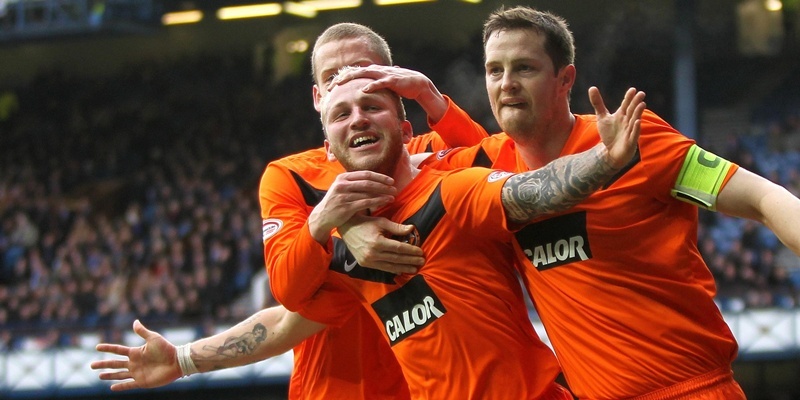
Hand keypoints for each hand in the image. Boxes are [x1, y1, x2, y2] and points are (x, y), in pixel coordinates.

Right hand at [91, 320, 181, 390]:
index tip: (97, 347)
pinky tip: (112, 388)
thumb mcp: (153, 338)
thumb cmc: (167, 349)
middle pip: (114, 364)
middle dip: (103, 364)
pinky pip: (128, 385)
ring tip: (99, 376)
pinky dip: (120, 386)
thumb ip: (142, 332)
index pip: (118, 350)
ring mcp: (137, 373)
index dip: (107, 348)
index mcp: (136, 352)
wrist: (177, 362)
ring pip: (119, 374)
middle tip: (91, 365)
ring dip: (109, 375)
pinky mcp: (142, 382)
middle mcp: (134, 363)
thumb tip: (134, 321)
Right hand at [307, 171, 396, 242]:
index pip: (365, 174)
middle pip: (368, 182)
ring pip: (368, 193)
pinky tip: (385, 202)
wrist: (322, 216)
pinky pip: (366, 203)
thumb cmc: (335, 202)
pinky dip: (377, 202)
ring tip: (393, 196)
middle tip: (394, 188)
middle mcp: (342, 185)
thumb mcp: (341, 188)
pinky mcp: (346, 207)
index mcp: (343, 177)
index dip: (380, 177)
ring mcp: (344, 196)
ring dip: (383, 194)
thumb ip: (354, 183)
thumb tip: (374, 179)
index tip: (391, 180)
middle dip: (383, 185)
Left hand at [331, 65, 447, 122]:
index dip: (341, 78)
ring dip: (350, 79)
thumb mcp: (382, 87)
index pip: (353, 73)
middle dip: (341, 79)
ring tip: (340, 84)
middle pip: (354, 72)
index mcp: (372, 72)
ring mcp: (384, 74)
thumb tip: (361, 95)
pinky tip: (363, 90)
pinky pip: (380, 82)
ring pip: (363, 74)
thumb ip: (372, 88)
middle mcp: (376, 70)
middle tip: (329, 87)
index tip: (331, 87)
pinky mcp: (392, 80)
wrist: (417, 83)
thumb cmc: (399, 86)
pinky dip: (372, 85)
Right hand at [339, 214, 423, 273]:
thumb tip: (412, 229)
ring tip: (414, 269)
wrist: (346, 228)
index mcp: (377, 242)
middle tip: (422, 261)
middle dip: (410, 260)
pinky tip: (400, 270)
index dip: (411, 251)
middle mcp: (373, 253)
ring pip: (390, 266)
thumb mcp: (381, 222)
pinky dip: (392, 270)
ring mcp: (368, 260)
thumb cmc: (365, 223)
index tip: (421, 252)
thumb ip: (397, 227)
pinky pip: (381, 268)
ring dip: (403, 268)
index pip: (399, 248)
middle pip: (396, 258)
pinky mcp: (364, 264)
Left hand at [589, 86, 645, 167]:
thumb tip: (592, 87)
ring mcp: (630, 131)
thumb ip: (598, 103)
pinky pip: (634, 134)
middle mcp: (627, 121)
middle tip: (641, 94)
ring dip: (638, 113)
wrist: (611, 152)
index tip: (632, 90)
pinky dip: (636, 128)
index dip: (629, 98)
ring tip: (641, 104)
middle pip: (632, 110)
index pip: (626, 104)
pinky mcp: (630, 141)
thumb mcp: (602, 117)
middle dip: (636, 102)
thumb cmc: (609, 134)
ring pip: (635, 120)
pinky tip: (638, 122)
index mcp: (622, 115)